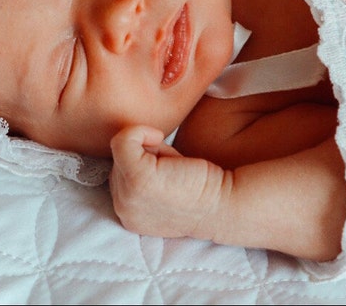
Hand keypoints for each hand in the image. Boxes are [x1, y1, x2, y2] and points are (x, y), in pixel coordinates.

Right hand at [109, 125, 228, 240]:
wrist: (224, 205)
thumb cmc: (200, 189)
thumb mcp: (162, 183)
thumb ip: (141, 171)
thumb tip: (129, 141)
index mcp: (127, 213)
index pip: (121, 173)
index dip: (143, 162)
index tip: (167, 169)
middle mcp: (122, 209)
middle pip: (120, 159)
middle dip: (145, 154)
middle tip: (172, 168)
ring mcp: (127, 195)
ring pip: (122, 149)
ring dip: (147, 147)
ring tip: (169, 163)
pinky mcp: (136, 178)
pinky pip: (122, 139)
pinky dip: (140, 131)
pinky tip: (160, 138)